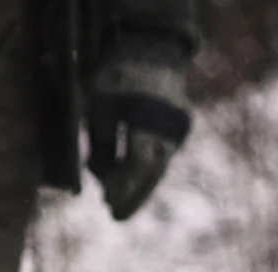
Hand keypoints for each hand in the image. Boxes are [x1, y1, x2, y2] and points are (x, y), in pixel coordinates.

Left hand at [87, 37, 191, 220]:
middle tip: (115, 216)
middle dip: (133, 196)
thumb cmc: (118, 76)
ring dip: (139, 188)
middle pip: (153, 173)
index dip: (124, 185)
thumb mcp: (100, 106)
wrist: (152, 49)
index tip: (108, 203)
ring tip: (118, 204)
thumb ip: (101, 142)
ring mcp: (177, 130)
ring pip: (158, 169)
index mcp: (148, 116)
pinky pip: (161, 159)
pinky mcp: (178, 131)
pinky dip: (145, 173)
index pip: (139, 162)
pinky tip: (128, 183)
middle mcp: (168, 126)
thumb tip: (101, 179)